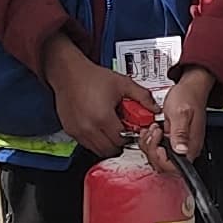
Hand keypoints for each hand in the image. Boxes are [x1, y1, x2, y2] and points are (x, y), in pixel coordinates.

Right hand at [39, 34, 143, 158]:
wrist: (68, 72)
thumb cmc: (92, 76)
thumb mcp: (123, 83)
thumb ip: (142, 96)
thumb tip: (155, 108)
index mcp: (103, 117)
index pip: (122, 140)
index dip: (130, 136)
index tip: (131, 129)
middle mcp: (88, 127)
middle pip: (110, 149)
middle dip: (119, 143)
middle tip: (122, 131)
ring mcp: (78, 131)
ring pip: (97, 150)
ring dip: (106, 143)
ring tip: (110, 128)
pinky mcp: (70, 130)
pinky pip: (86, 144)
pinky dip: (94, 140)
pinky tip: (98, 126)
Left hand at [154, 65, 217, 166]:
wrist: (190, 87)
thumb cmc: (189, 97)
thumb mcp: (181, 113)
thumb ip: (180, 133)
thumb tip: (181, 150)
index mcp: (190, 146)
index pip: (174, 168)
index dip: (160, 158)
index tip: (158, 143)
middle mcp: (185, 149)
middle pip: (163, 165)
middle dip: (152, 149)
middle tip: (154, 131)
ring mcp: (178, 145)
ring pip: (157, 158)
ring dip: (149, 144)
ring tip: (153, 128)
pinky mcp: (172, 141)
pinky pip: (157, 148)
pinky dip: (150, 140)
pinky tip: (152, 129)